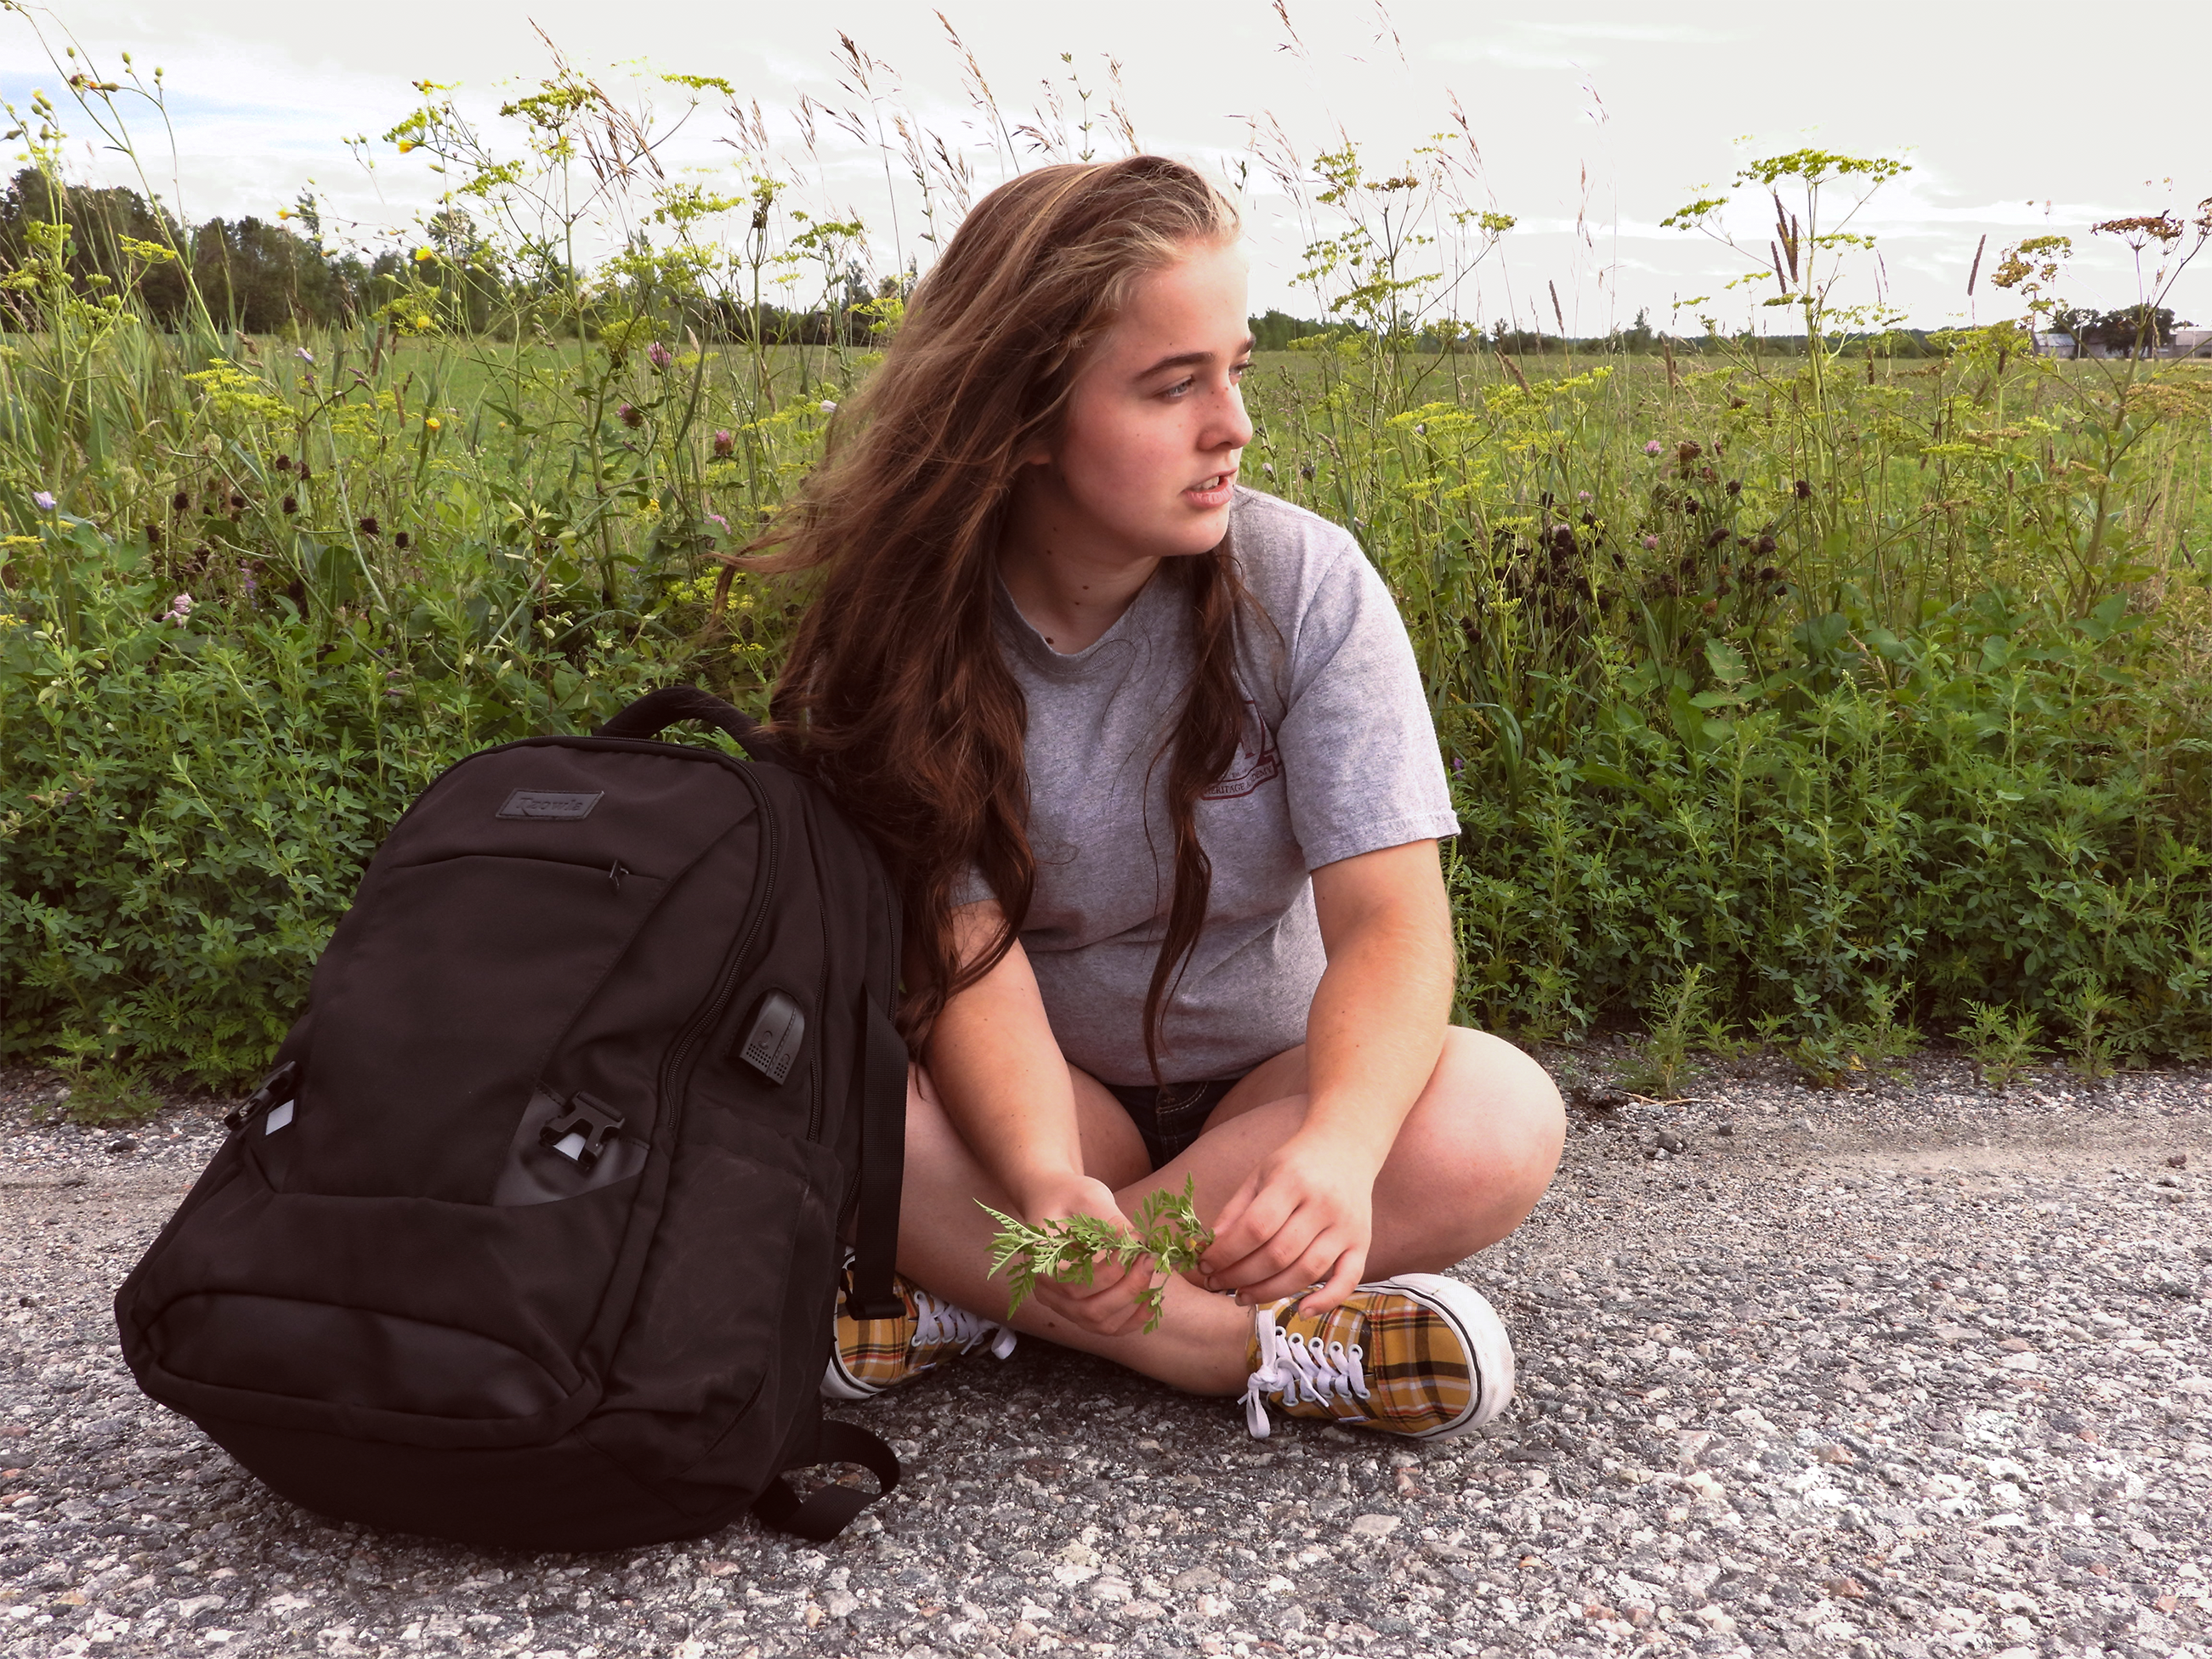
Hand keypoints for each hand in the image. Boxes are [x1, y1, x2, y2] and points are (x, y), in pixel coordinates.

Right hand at [1017, 1176, 1163, 1338]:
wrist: (1057, 1200)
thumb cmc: (1070, 1196)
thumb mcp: (1089, 1198)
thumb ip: (1111, 1222)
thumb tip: (1140, 1244)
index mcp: (1040, 1265)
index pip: (1074, 1285)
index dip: (1108, 1273)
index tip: (1133, 1250)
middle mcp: (1047, 1293)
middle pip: (1089, 1310)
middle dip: (1126, 1288)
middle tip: (1148, 1259)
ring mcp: (1063, 1305)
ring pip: (1100, 1323)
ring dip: (1131, 1303)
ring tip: (1149, 1270)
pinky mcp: (1081, 1308)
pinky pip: (1107, 1326)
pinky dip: (1132, 1319)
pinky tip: (1151, 1299)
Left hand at [1198, 1127, 1380, 1314]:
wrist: (1347, 1146)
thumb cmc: (1296, 1164)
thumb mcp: (1261, 1174)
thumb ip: (1236, 1210)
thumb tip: (1209, 1249)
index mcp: (1293, 1181)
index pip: (1255, 1227)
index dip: (1226, 1252)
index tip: (1205, 1264)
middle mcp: (1323, 1204)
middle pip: (1278, 1254)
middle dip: (1240, 1276)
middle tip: (1217, 1284)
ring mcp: (1346, 1226)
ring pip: (1306, 1272)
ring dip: (1269, 1292)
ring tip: (1241, 1296)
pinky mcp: (1362, 1242)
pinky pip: (1348, 1279)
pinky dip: (1327, 1301)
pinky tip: (1301, 1310)